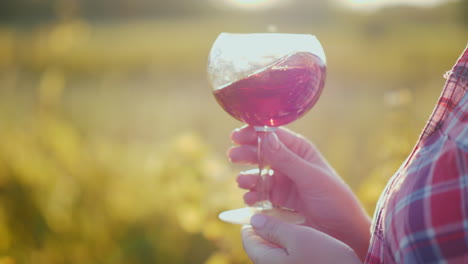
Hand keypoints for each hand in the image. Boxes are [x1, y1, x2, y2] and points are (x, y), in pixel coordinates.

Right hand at [228, 126, 370, 259]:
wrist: (342, 232)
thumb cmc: (334, 199)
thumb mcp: (311, 177)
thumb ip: (287, 159)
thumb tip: (266, 137)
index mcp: (299, 150)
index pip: (273, 135)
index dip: (254, 132)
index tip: (237, 135)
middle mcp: (288, 163)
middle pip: (261, 153)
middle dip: (246, 153)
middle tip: (232, 155)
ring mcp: (281, 182)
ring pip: (257, 174)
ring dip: (247, 176)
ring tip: (242, 182)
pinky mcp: (277, 200)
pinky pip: (259, 194)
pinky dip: (252, 196)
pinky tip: (250, 199)